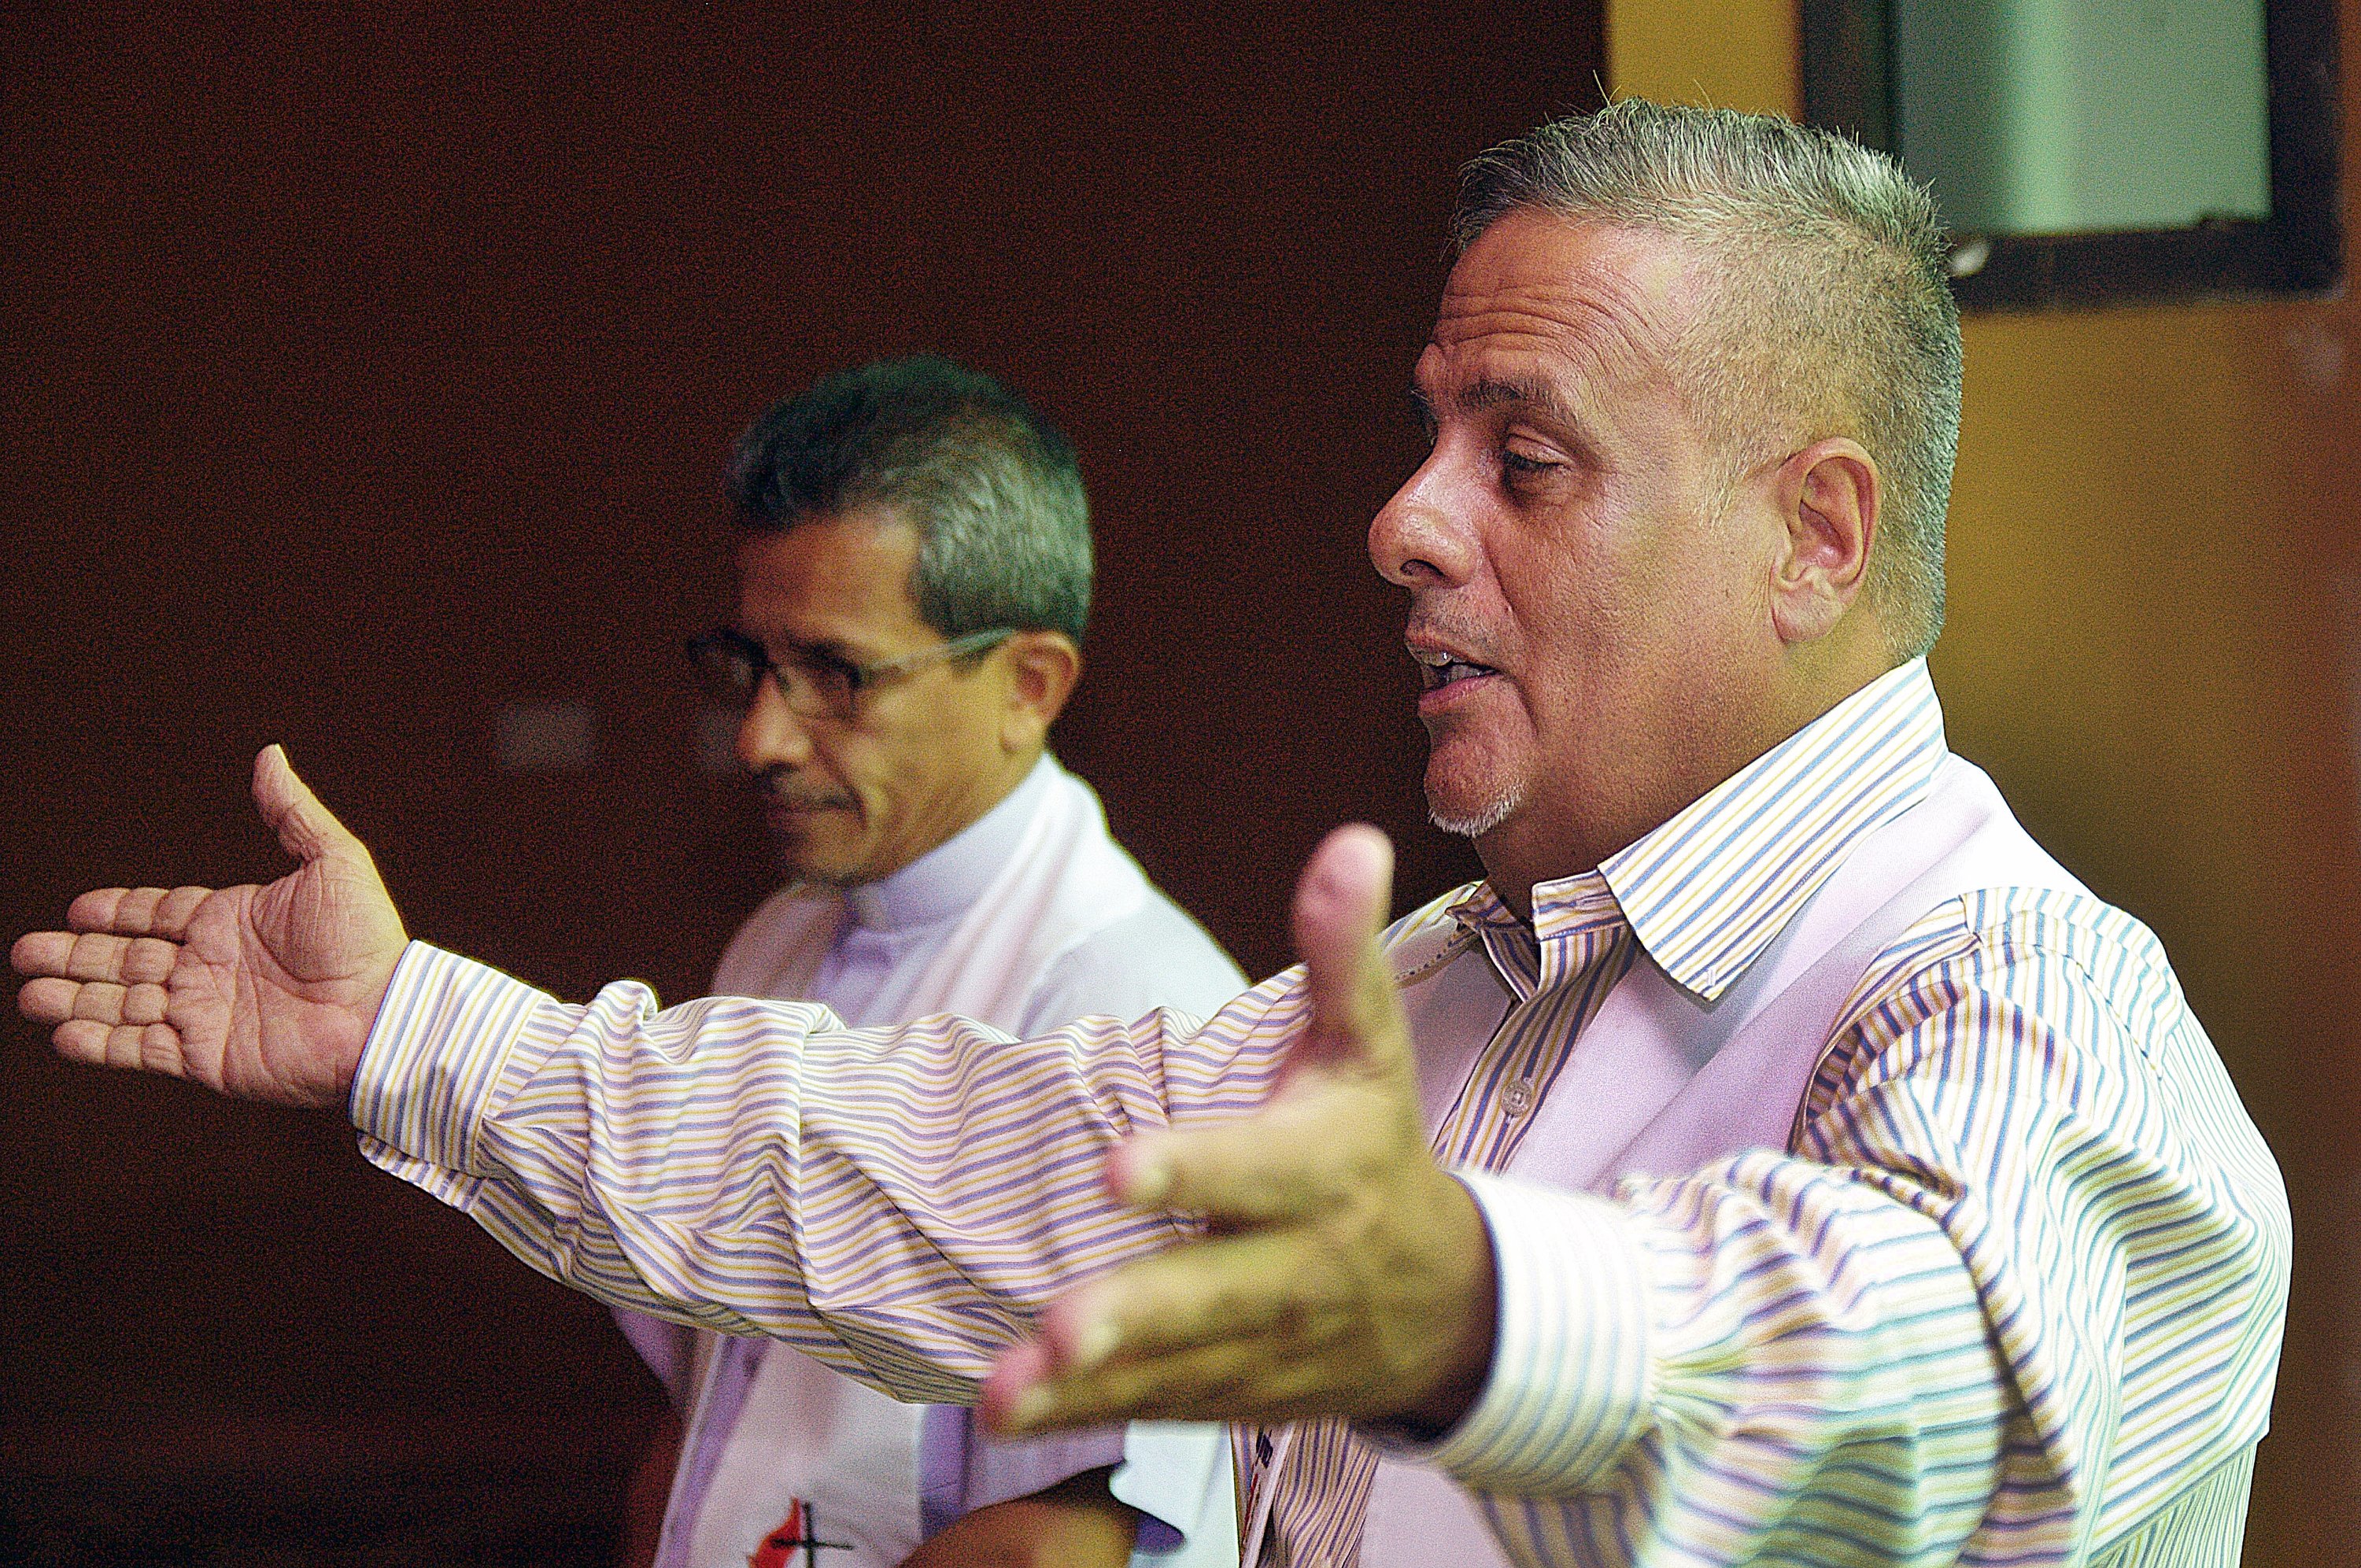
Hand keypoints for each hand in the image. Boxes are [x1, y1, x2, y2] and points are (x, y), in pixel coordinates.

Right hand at [13, 744, 408, 1108]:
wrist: (382, 1014)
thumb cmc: (367, 940)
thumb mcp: (333, 861)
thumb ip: (291, 811)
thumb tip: (269, 754)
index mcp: (232, 921)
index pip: (158, 915)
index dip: (117, 912)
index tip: (78, 909)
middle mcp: (211, 967)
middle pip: (126, 959)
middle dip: (75, 956)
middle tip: (26, 952)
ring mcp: (205, 1013)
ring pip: (122, 1003)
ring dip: (74, 998)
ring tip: (28, 992)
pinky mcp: (206, 1056)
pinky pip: (140, 1049)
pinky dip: (100, 1042)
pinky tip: (62, 1032)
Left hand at [981, 825, 1496, 1436]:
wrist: (1447, 1302)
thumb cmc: (1378, 1145)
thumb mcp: (1371, 1047)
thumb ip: (1345, 953)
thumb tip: (1353, 839)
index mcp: (1325, 1170)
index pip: (1257, 1170)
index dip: (1193, 1170)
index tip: (1117, 1167)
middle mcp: (1297, 1264)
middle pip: (1215, 1295)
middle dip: (1138, 1313)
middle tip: (1062, 1328)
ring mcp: (1265, 1343)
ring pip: (1175, 1370)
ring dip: (1091, 1386)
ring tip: (1004, 1393)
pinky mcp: (1235, 1394)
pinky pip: (1159, 1411)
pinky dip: (1086, 1421)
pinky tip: (1010, 1413)